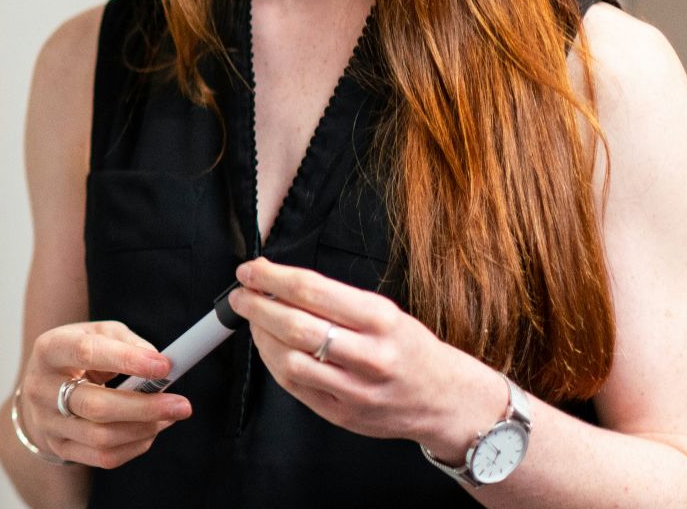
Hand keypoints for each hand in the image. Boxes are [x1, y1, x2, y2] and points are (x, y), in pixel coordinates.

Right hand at [19, 320, 192, 468]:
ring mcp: (47, 422)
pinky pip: (103, 457)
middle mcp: (40, 388)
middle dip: (145, 407)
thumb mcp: (97, 333)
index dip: (127, 360)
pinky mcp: (58, 447)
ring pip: (101, 437)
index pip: (86, 352)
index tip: (164, 366)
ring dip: (144, 429)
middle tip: (182, 404)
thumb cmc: (77, 355)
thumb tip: (158, 363)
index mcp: (49, 349)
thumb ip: (127, 342)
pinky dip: (135, 446)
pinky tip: (150, 431)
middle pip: (95, 406)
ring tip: (169, 416)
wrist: (42, 388)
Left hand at [229, 258, 504, 458]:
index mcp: (381, 320)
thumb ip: (335, 300)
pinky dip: (273, 363)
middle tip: (241, 295)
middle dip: (257, 306)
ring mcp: (356, 390)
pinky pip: (294, 387)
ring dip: (260, 336)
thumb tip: (279, 284)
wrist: (445, 400)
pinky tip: (268, 347)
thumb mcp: (384, 312)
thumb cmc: (410, 349)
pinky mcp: (342, 415)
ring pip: (290, 361)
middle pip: (296, 326)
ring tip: (253, 321)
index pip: (313, 291)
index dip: (272, 278)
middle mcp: (370, 356)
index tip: (251, 270)